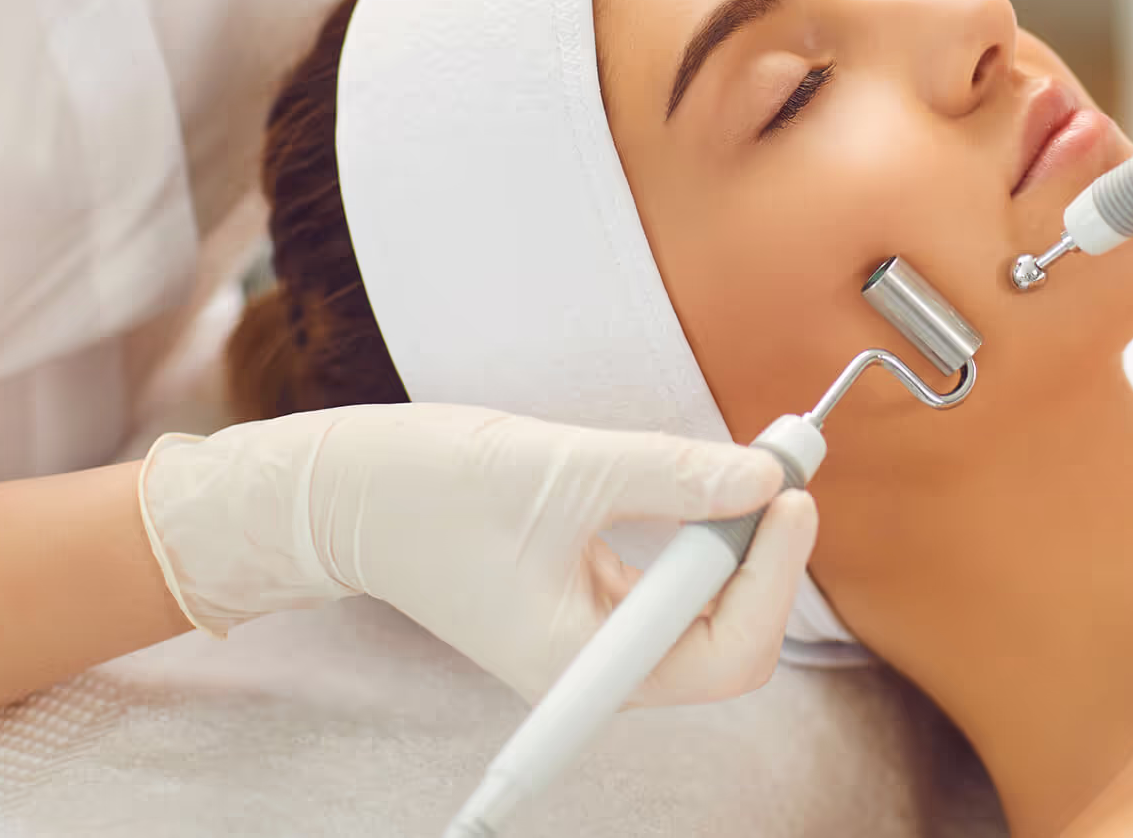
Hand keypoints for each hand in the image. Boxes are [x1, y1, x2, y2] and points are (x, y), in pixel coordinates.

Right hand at [139, 403, 816, 703]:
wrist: (342, 494)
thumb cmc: (425, 490)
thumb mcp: (562, 471)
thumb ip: (670, 475)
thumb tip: (765, 478)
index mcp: (583, 664)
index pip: (728, 652)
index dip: (773, 574)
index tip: (790, 491)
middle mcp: (597, 667)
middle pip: (731, 638)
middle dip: (767, 555)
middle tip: (787, 465)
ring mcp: (594, 638)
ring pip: (708, 609)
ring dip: (742, 540)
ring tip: (764, 464)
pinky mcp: (589, 601)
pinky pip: (675, 584)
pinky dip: (705, 534)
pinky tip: (715, 484)